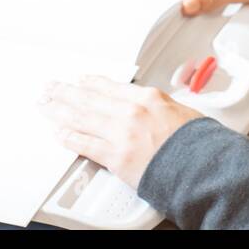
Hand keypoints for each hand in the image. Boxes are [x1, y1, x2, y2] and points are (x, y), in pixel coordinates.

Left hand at [37, 75, 201, 189]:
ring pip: (82, 118)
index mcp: (148, 98)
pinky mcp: (116, 157)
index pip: (110, 86)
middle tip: (52, 89)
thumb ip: (157, 108)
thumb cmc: (196, 143)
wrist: (202, 167)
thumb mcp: (180, 111)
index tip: (81, 81)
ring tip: (47, 106)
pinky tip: (59, 133)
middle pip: (90, 98)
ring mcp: (121, 134)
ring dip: (60, 110)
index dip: (91, 83)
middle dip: (67, 92)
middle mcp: (131, 112)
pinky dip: (69, 138)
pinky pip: (85, 144)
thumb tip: (148, 108)